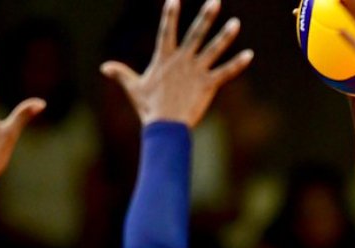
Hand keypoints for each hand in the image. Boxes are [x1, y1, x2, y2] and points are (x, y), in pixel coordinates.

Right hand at [101, 0, 253, 127]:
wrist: (165, 128)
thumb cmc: (149, 108)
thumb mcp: (133, 88)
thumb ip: (121, 74)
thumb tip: (105, 67)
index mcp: (164, 58)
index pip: (166, 30)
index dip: (170, 14)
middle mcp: (182, 61)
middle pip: (196, 34)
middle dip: (206, 16)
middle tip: (215, 0)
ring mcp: (196, 72)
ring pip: (214, 50)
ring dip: (225, 36)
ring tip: (236, 23)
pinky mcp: (208, 85)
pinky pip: (226, 73)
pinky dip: (238, 64)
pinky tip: (249, 55)